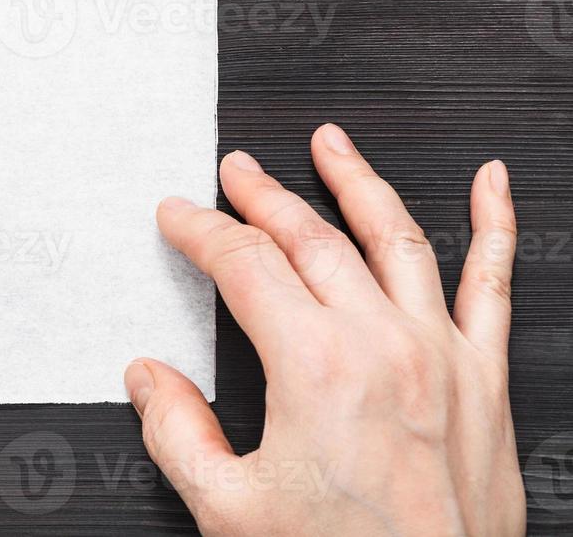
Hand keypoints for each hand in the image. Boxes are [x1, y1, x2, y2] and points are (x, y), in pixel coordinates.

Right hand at [128, 124, 523, 534]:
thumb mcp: (228, 511)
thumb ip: (178, 433)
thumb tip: (149, 379)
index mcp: (315, 367)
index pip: (245, 264)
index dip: (202, 231)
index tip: (178, 217)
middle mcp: (382, 345)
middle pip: (312, 238)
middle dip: (263, 195)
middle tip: (235, 171)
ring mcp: (442, 356)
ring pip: (395, 237)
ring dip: (356, 181)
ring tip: (330, 144)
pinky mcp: (486, 380)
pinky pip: (493, 284)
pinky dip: (494, 224)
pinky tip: (491, 183)